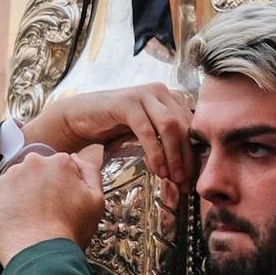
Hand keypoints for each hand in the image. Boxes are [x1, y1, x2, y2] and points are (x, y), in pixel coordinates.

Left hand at [0, 146, 106, 266]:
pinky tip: (18, 220)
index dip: (63, 185)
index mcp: (59, 162)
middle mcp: (33, 163)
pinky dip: (8, 203)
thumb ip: (90, 171)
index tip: (62, 202)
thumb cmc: (69, 231)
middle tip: (47, 211)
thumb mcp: (96, 201)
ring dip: (23, 193)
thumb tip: (83, 155)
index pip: (61, 166)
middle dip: (42, 185)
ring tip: (31, 218)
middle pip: (38, 170)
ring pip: (19, 180)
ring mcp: (10, 176)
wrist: (40, 255)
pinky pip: (2, 192)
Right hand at [22, 84, 192, 185]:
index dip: (195, 153)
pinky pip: (147, 130)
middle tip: (185, 182)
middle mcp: (161, 91)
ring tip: (173, 178)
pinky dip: (155, 152)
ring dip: (174, 155)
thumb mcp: (147, 135)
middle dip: (187, 157)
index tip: (193, 178)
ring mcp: (144, 94)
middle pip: (184, 126)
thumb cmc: (115, 128)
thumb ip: (167, 144)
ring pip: (170, 126)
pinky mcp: (127, 102)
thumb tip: (187, 171)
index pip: (191, 126)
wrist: (81, 118)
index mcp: (170, 98)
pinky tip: (157, 169)